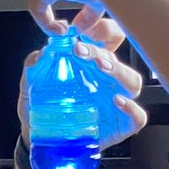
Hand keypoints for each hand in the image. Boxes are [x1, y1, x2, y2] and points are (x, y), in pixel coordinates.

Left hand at [16, 13, 147, 152]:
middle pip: (117, 59)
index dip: (103, 29)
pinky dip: (131, 107)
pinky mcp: (121, 125)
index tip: (82, 29)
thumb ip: (35, 66)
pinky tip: (117, 101)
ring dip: (119, 71)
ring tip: (101, 67)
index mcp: (91, 64)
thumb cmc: (41, 109)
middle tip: (80, 50)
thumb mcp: (31, 84)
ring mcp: (117, 102)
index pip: (108, 38)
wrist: (39, 140)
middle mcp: (107, 80)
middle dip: (101, 51)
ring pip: (132, 82)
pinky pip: (137, 116)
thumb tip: (42, 52)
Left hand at [27, 0, 131, 34]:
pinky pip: (36, 8)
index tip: (64, 24)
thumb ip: (85, 15)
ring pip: (37, 3)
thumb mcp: (96, 3)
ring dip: (47, 22)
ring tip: (61, 32)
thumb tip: (77, 28)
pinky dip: (46, 22)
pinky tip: (59, 30)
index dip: (54, 10)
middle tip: (61, 30)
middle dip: (48, 16)